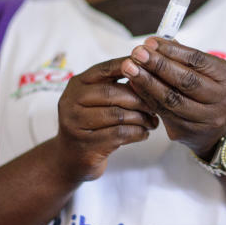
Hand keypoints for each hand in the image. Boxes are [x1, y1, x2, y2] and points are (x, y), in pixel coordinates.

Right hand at [55, 57, 158, 180]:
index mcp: (76, 84)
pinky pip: (120, 134)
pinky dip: (137, 133)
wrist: (70, 157)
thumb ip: (114, 86)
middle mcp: (71, 101)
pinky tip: (144, 133)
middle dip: (138, 98)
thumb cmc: (91, 124)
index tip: (150, 68)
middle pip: (111, 93)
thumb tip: (148, 73)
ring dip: (141, 118)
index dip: (128, 67)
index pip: (105, 69)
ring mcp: (76, 124)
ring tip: (152, 121)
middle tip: (155, 105)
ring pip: (118, 115)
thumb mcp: (96, 100)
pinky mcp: (86, 145)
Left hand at [121, 37, 225, 158]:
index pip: (198, 61)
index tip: (151, 42)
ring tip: (130, 68)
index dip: (172, 51)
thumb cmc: (210, 91)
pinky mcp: (186, 133)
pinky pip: (162, 112)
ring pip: (171, 100)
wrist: (220, 129)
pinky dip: (146, 97)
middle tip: (137, 53)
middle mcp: (222, 102)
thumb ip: (184, 57)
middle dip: (158, 65)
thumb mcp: (208, 71)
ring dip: (147, 82)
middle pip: (186, 81)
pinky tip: (134, 85)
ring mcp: (205, 121)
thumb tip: (155, 43)